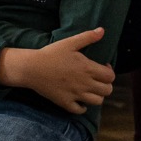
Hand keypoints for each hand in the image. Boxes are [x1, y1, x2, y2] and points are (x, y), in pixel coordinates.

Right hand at [0, 28, 114, 113]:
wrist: (30, 68)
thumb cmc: (50, 54)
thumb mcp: (69, 42)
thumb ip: (87, 37)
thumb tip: (102, 30)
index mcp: (88, 69)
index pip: (110, 76)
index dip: (109, 72)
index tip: (102, 68)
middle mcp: (85, 83)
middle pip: (107, 90)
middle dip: (106, 85)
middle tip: (97, 80)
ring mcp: (75, 94)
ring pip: (97, 101)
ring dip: (97, 96)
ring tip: (90, 90)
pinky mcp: (65, 102)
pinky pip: (79, 110)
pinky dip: (82, 107)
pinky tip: (79, 101)